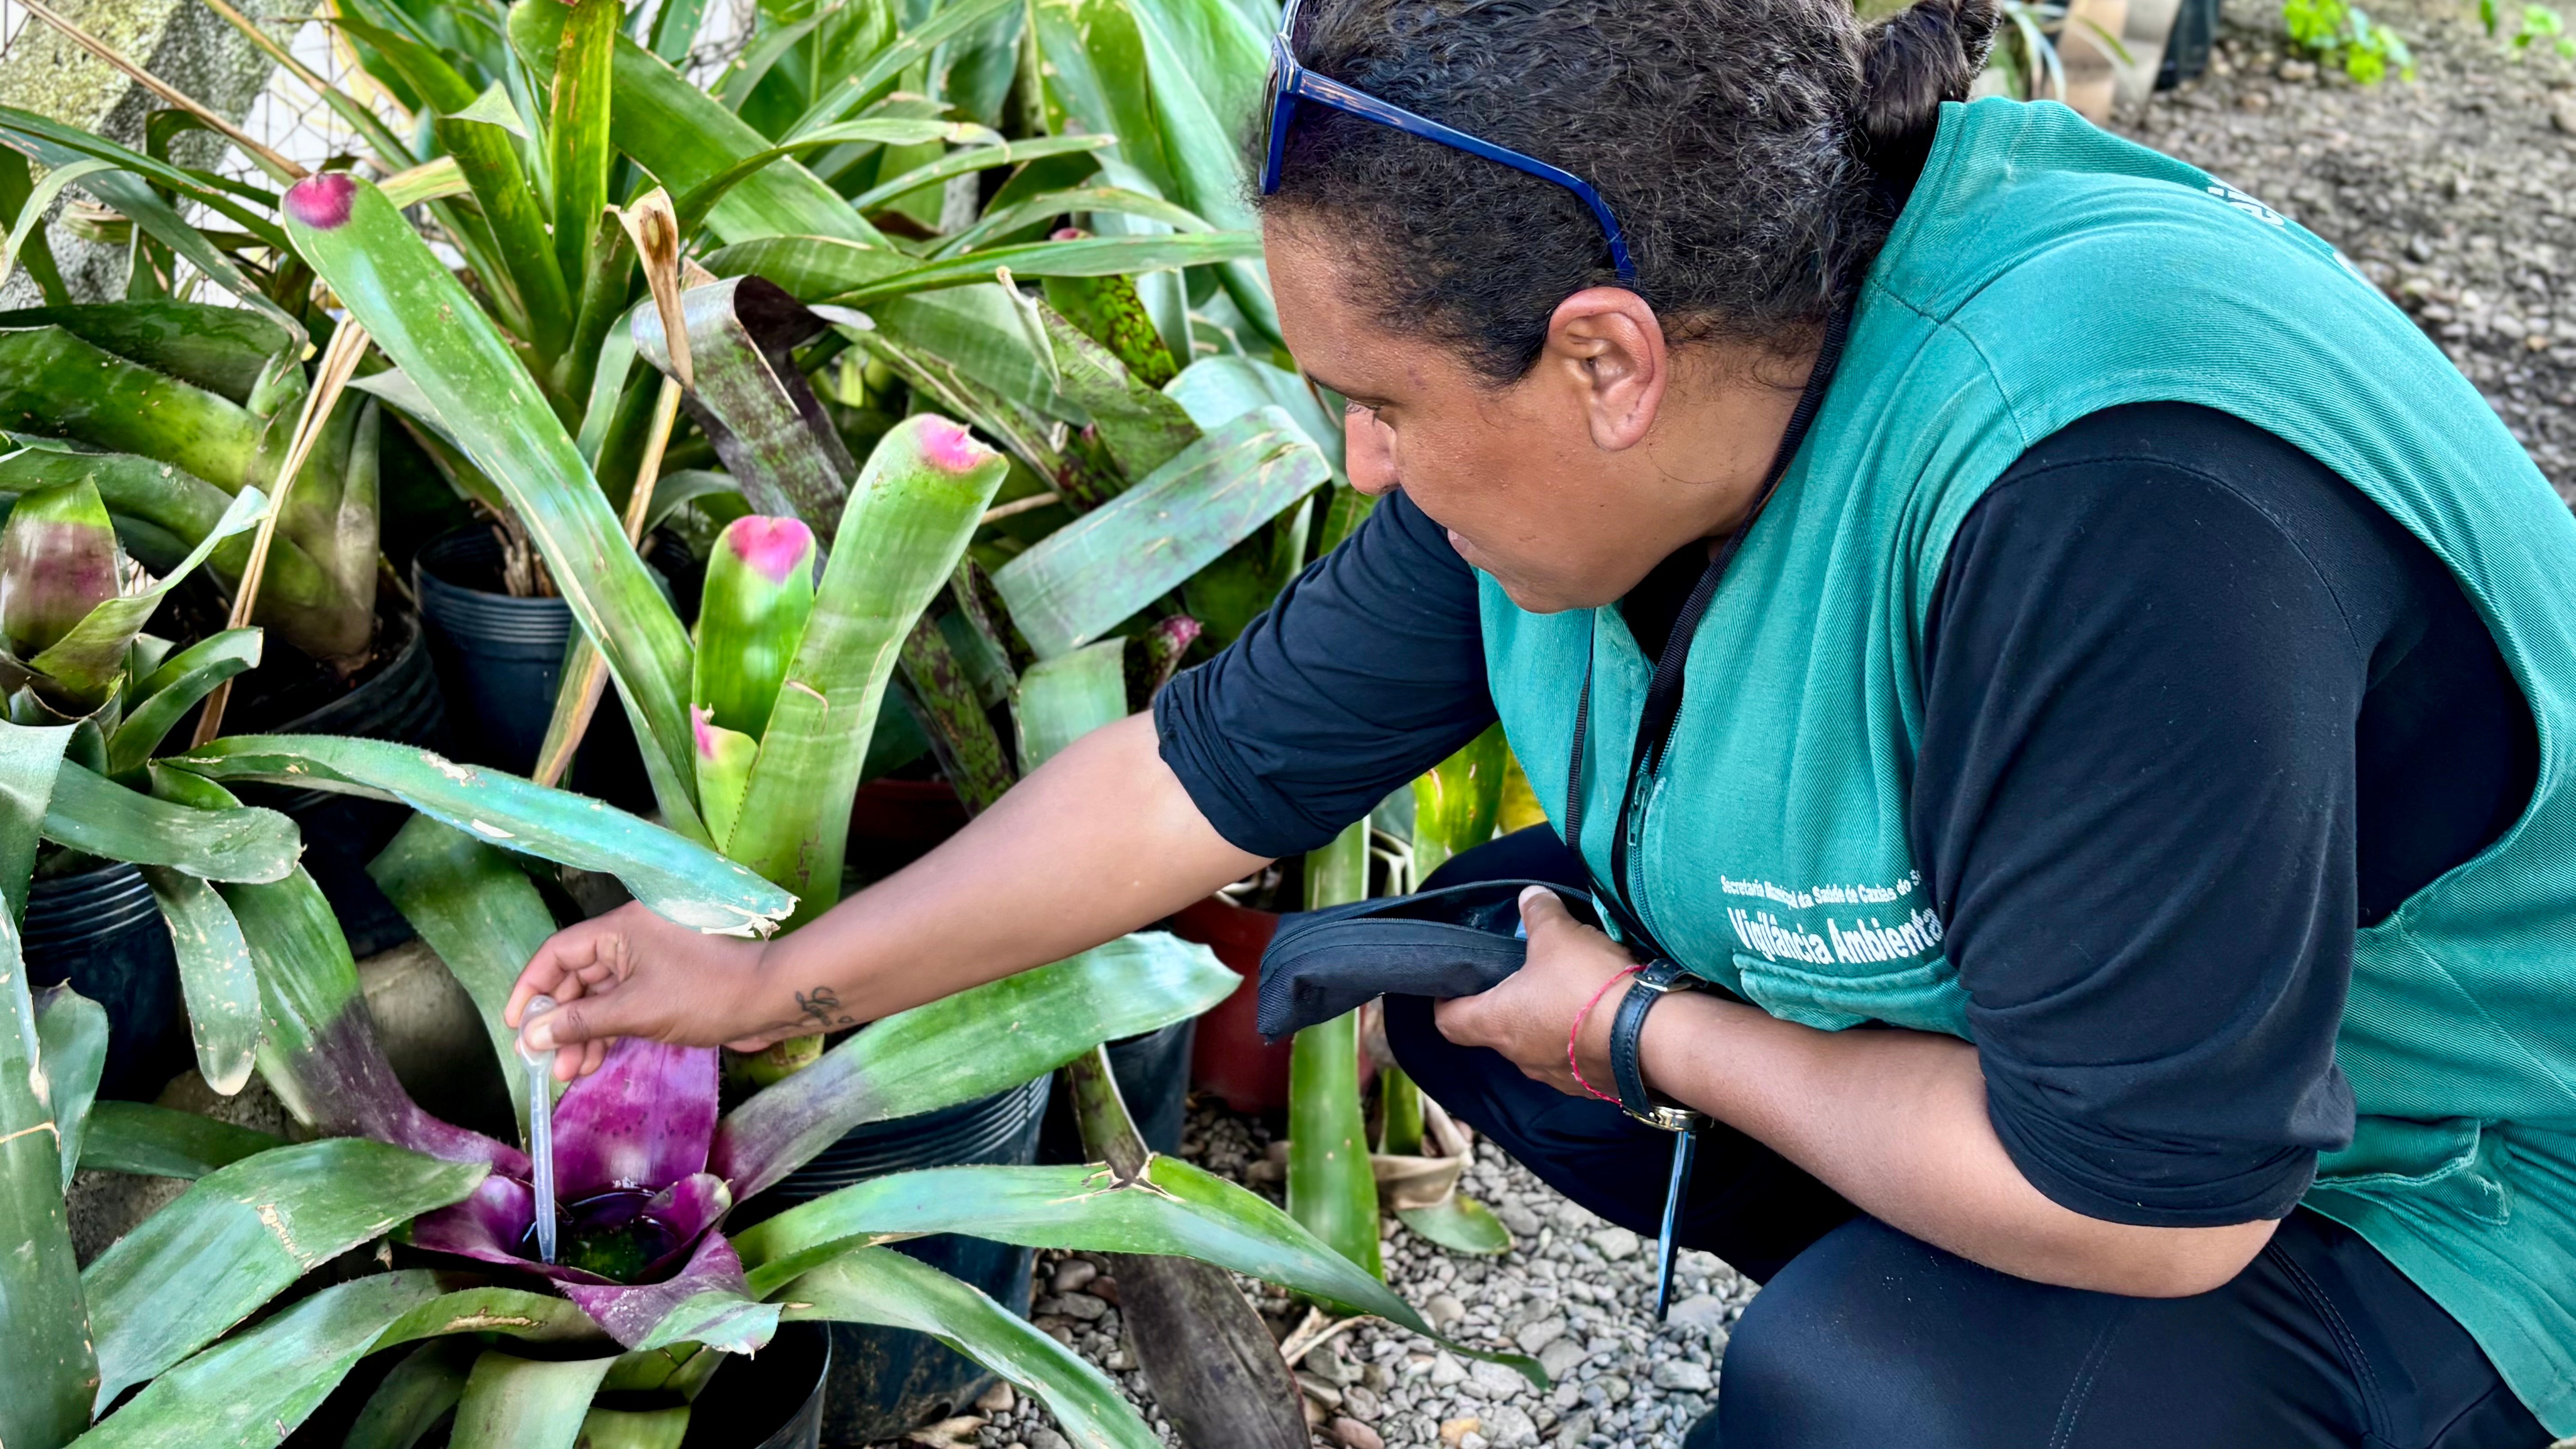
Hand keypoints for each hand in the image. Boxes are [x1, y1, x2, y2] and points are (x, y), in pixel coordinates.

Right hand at [505, 901, 819, 1079]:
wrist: (770, 999)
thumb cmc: (705, 994)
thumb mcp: (635, 1010)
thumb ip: (580, 1022)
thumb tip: (531, 1035)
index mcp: (621, 928)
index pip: (558, 953)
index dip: (531, 988)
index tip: (515, 1025)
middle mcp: (632, 938)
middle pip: (576, 977)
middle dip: (557, 1021)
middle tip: (541, 1062)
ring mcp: (649, 963)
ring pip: (599, 996)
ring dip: (581, 1033)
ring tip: (566, 1073)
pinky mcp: (665, 986)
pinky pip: (623, 1006)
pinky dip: (607, 1032)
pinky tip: (591, 1062)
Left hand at [1433, 886, 1638, 1096]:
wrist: (1649, 1037)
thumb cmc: (1588, 985)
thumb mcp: (1559, 934)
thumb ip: (1539, 913)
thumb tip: (1530, 897)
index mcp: (1497, 1022)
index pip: (1448, 1021)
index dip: (1446, 1001)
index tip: (1457, 984)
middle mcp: (1520, 1057)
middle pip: (1497, 1031)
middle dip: (1508, 1004)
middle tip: (1525, 975)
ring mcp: (1557, 1076)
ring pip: (1537, 1046)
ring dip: (1546, 1022)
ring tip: (1569, 991)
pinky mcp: (1591, 1085)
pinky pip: (1575, 1060)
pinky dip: (1579, 1040)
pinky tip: (1601, 1016)